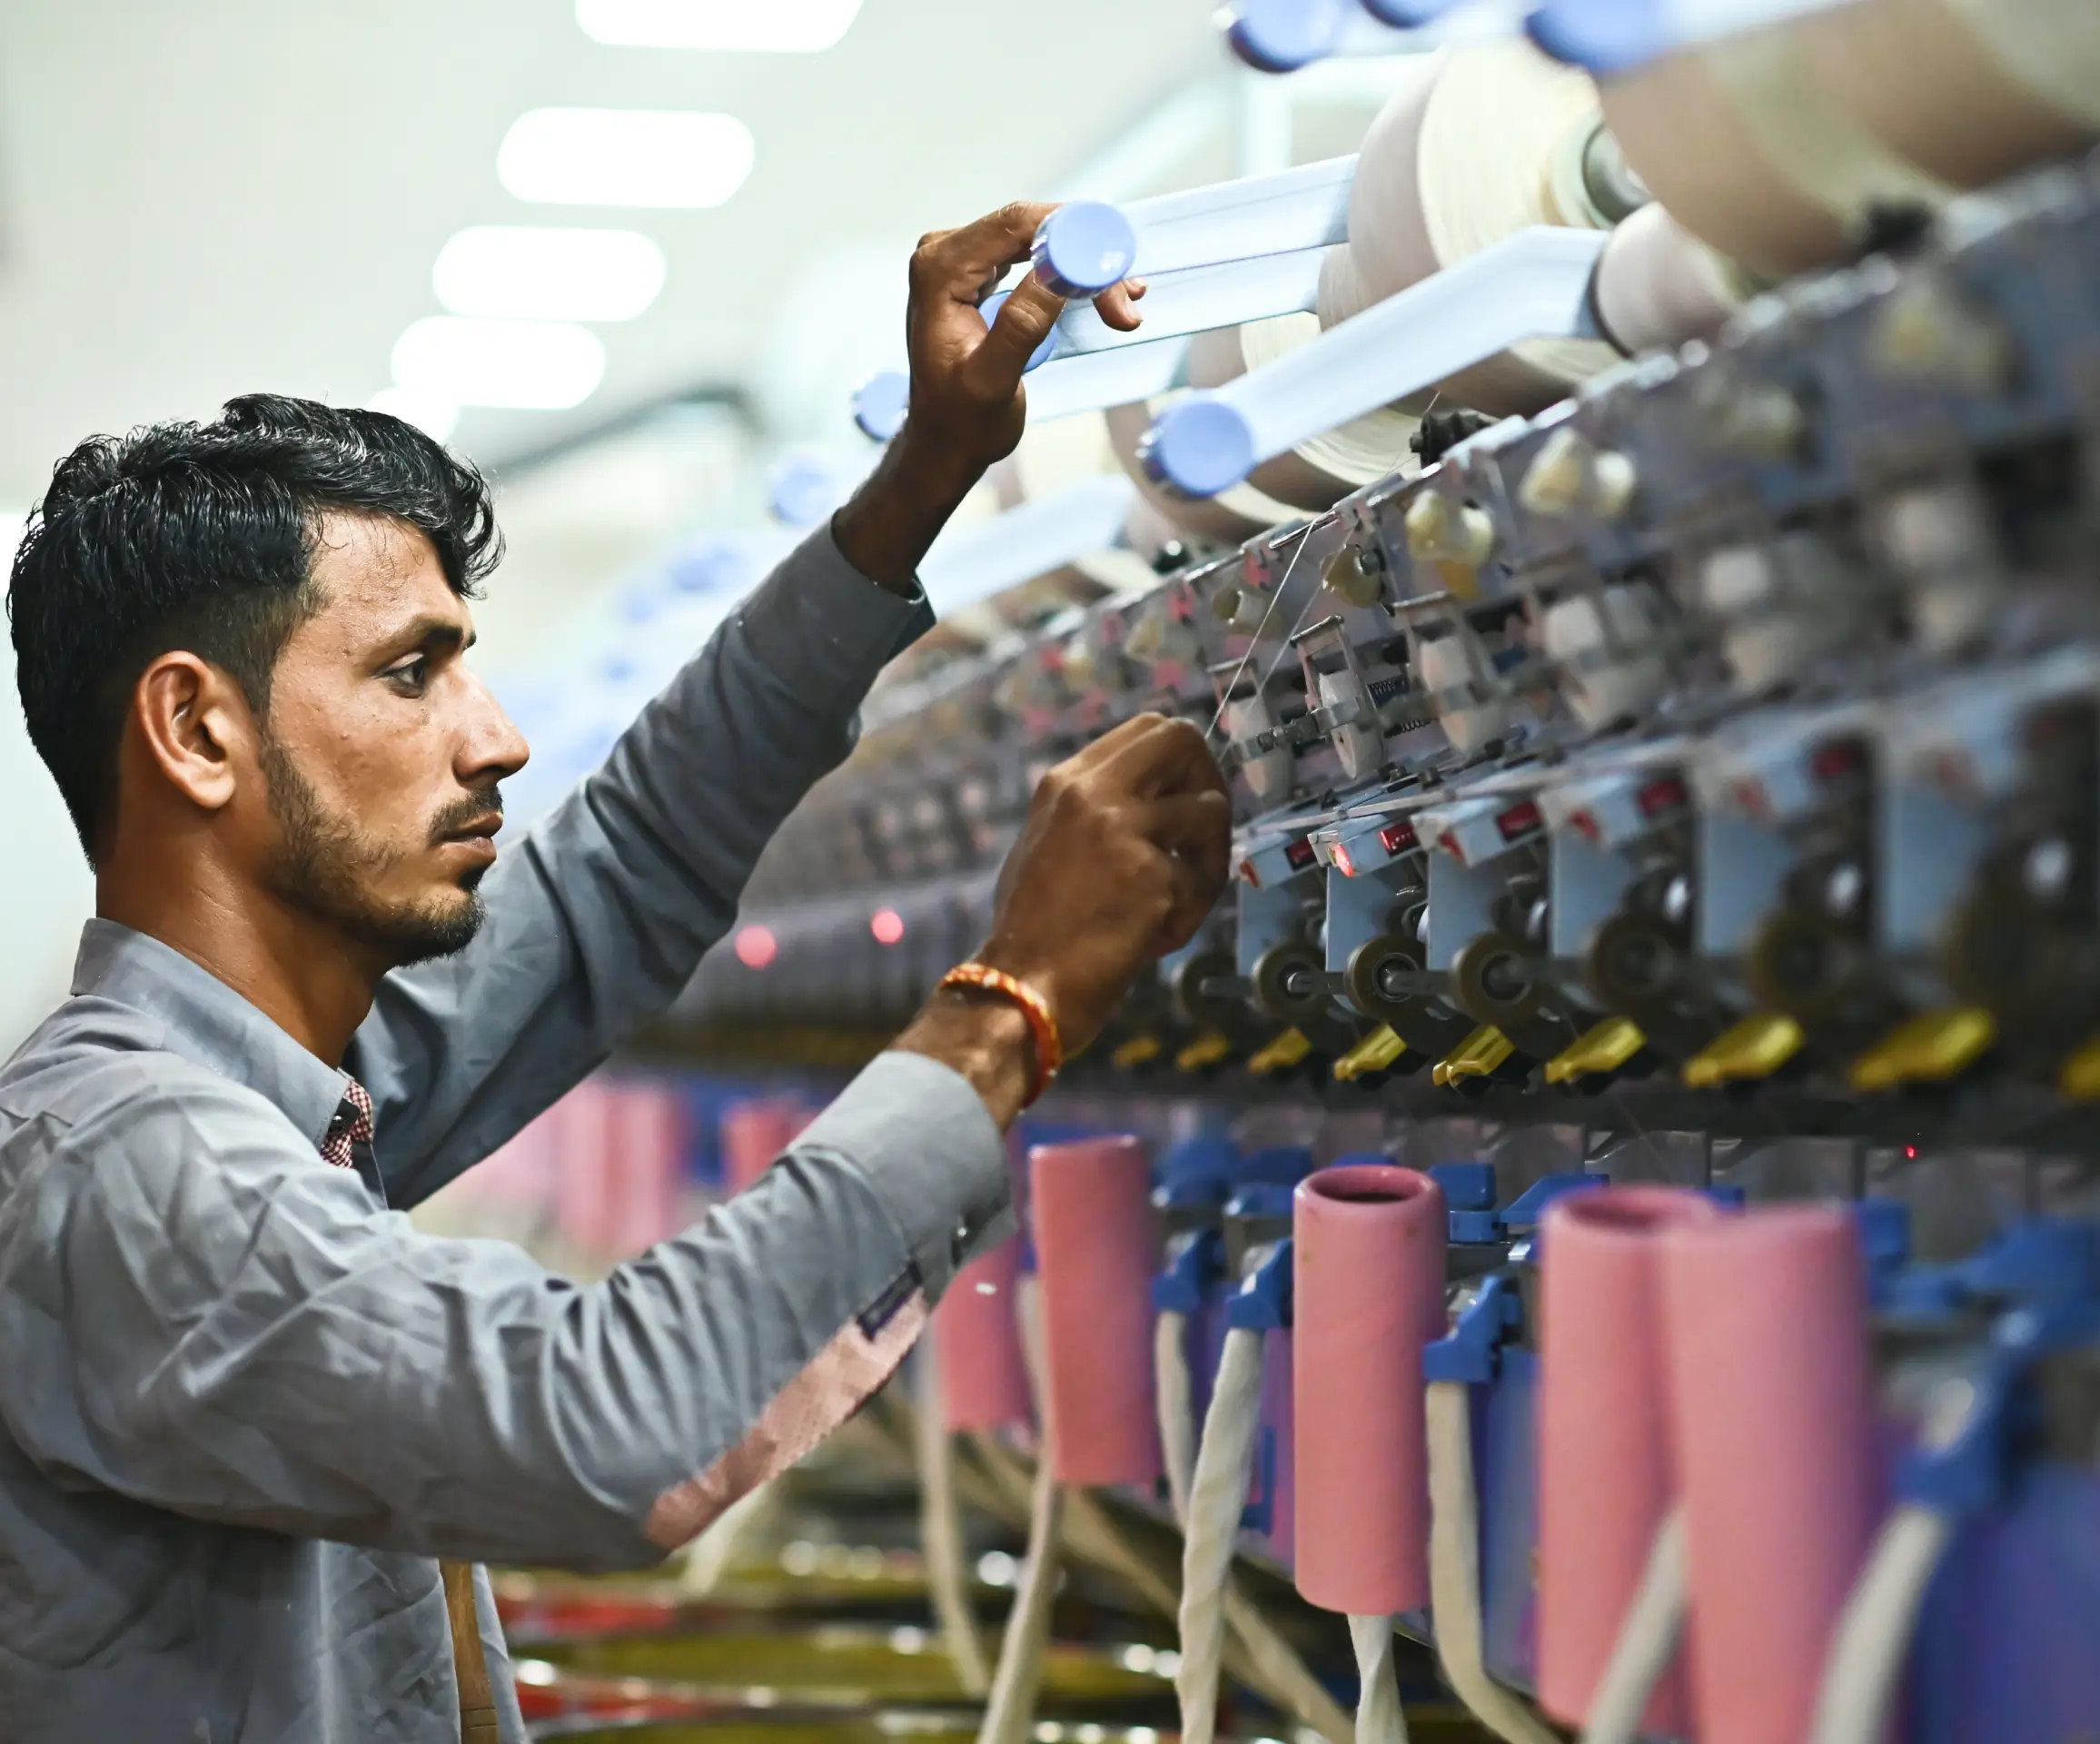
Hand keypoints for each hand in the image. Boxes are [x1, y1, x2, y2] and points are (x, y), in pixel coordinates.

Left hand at [834, 201, 1144, 592]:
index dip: (1073, 235)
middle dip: (1085, 259)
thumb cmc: (961, 422)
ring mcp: (962, 261)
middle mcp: (945, 253)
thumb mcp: (992, 382)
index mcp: (940, 271)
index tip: (1116, 268)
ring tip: (1122, 309)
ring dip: (1086, 272)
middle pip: (1033, 229)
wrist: (944, 444)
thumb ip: (1021, 325)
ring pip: (1041, 242)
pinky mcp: (980, 274)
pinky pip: (1035, 259)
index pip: (1017, 225)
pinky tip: (1105, 297)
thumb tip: (1057, 272)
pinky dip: (1072, 278)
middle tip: (1124, 303)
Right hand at [977, 714, 1231, 1059]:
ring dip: (1209, 860)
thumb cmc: (1034, 931)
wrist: (1020, 989)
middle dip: (1209, 781)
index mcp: (1066, 783)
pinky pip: (1202, 880)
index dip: (1182, 762)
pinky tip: (1155, 938)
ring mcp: (1123, 829)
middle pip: (1183, 739)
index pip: (1147, 728)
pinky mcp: (1151, 875)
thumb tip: (1155, 801)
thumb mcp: (1048, 844)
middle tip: (1202, 833)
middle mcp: (1093, 792)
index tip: (1184, 800)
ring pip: (1212, 810)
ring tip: (1179, 901)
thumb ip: (1095, 813)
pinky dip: (1189, 914)